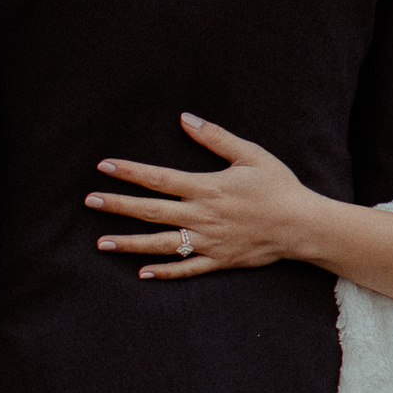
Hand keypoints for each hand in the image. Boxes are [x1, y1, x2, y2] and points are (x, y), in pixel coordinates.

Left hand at [89, 113, 316, 277]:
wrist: (302, 225)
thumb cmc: (278, 186)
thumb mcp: (250, 154)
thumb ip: (215, 138)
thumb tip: (186, 118)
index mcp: (206, 187)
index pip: (158, 178)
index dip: (130, 171)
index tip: (105, 167)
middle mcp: (201, 216)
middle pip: (151, 210)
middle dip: (118, 205)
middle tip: (90, 202)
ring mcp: (208, 241)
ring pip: (161, 243)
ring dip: (130, 243)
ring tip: (102, 243)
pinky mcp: (219, 260)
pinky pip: (186, 269)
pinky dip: (164, 272)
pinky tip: (142, 273)